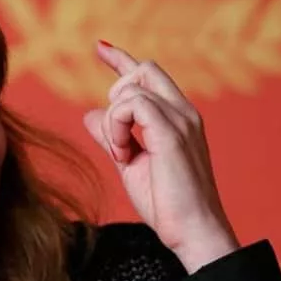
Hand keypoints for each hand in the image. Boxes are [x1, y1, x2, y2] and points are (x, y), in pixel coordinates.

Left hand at [83, 41, 239, 273]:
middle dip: (116, 93)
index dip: (121, 59)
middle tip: (116, 137)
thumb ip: (113, 136)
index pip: (148, 76)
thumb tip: (89, 114)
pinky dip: (117, 127)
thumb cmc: (166, 203)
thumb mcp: (130, 163)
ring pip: (130, 89)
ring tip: (122, 154)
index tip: (100, 47)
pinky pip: (132, 105)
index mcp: (177, 118)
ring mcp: (181, 119)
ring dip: (114, 122)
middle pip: (143, 70)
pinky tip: (123, 153)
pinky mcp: (172, 132)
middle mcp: (183, 112)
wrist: (191, 232)